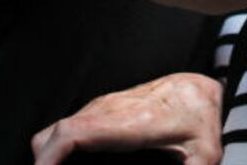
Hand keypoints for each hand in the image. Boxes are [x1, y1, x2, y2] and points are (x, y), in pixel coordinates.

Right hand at [31, 72, 222, 164]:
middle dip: (42, 163)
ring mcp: (100, 108)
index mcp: (127, 124)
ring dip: (47, 156)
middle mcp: (106, 112)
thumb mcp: (204, 152)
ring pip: (54, 131)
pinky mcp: (100, 110)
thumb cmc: (198, 120)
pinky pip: (66, 129)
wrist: (196, 89)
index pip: (72, 134)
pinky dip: (56, 148)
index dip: (49, 158)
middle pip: (52, 135)